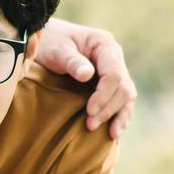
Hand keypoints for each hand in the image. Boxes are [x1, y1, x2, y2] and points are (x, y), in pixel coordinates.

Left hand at [33, 19, 136, 137]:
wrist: (46, 39)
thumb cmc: (49, 43)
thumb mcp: (56, 50)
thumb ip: (71, 62)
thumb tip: (87, 75)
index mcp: (104, 44)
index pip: (113, 74)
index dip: (103, 95)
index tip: (89, 111)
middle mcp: (114, 56)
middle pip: (122, 87)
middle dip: (109, 108)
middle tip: (90, 125)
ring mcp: (114, 68)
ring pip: (127, 95)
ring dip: (118, 114)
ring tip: (110, 134)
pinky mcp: (110, 81)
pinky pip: (122, 99)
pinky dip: (120, 114)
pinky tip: (114, 130)